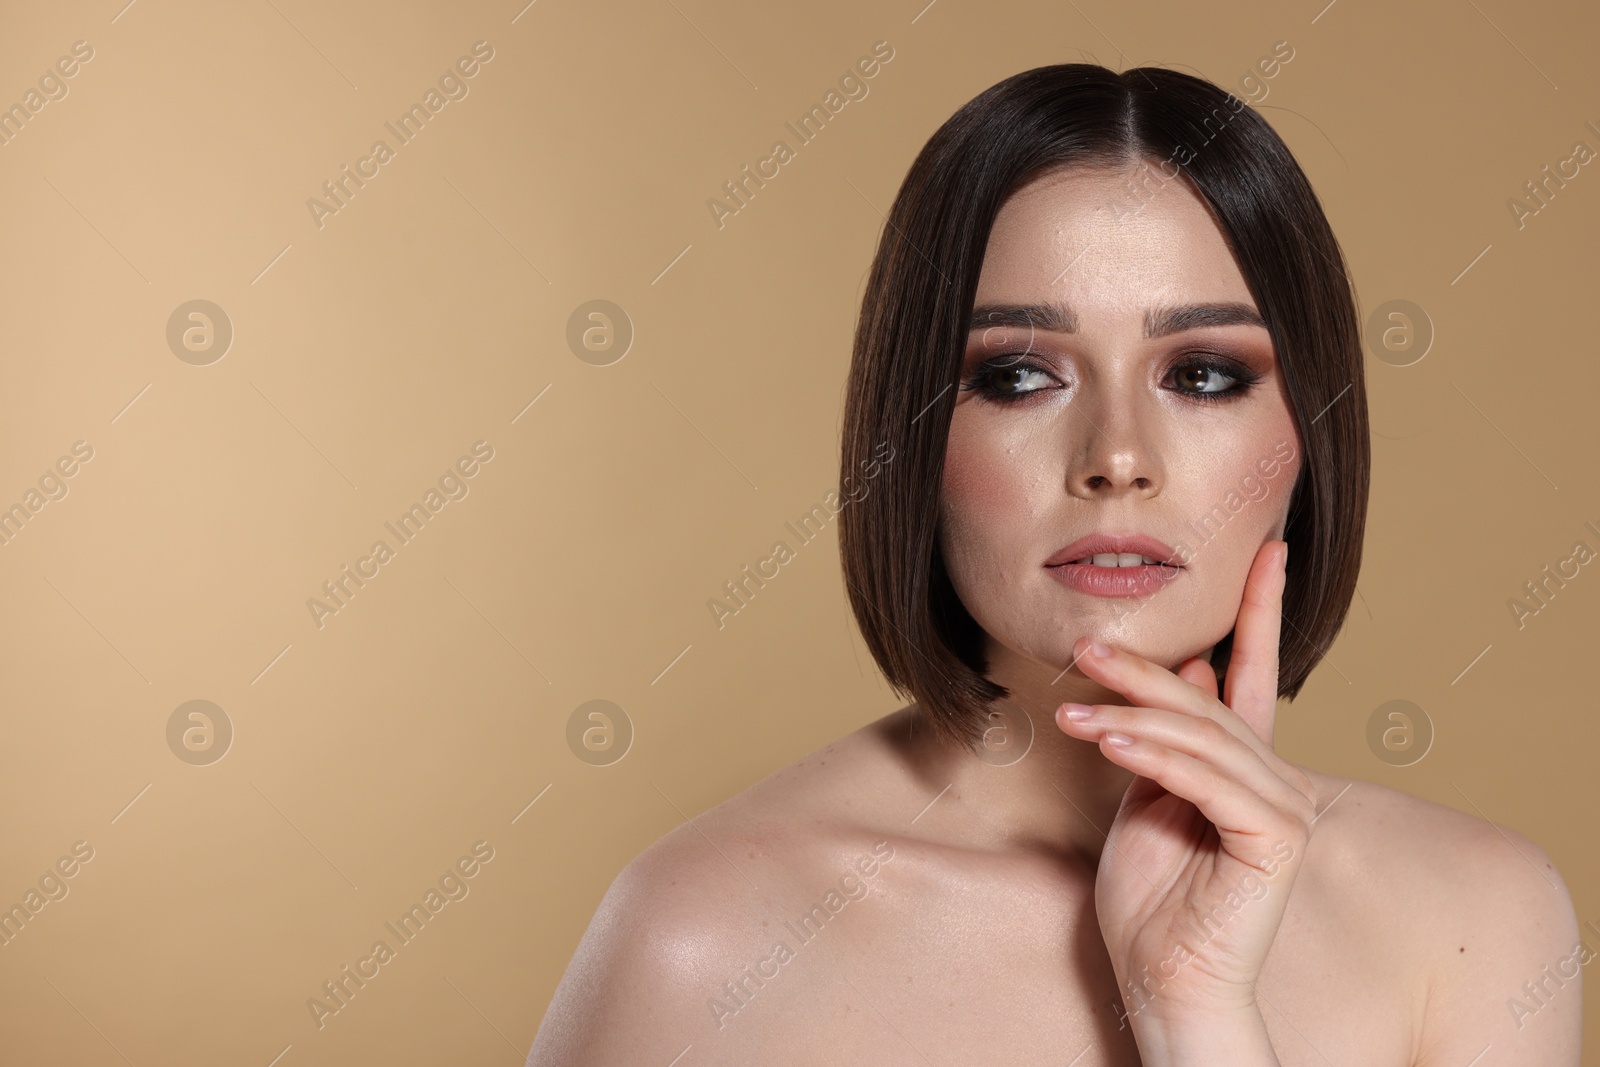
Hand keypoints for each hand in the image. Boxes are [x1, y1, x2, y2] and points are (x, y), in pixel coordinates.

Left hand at [1054, 539, 1315, 1025]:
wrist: (1165, 979)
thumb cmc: (1151, 900)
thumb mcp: (1147, 801)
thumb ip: (1162, 741)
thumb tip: (1187, 669)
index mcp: (1246, 769)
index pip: (1255, 675)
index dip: (1261, 612)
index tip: (1268, 551)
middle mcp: (1275, 782)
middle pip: (1206, 705)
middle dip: (1144, 672)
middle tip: (1085, 646)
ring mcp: (1283, 810)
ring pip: (1202, 737)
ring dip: (1132, 713)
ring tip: (1074, 703)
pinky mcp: (1276, 839)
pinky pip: (1207, 780)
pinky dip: (1155, 756)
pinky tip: (1110, 740)